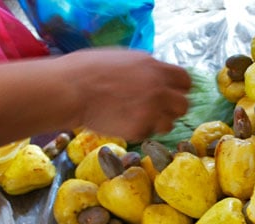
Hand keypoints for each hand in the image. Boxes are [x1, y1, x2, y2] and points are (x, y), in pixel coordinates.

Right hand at [58, 48, 191, 141]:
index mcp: (156, 68)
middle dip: (172, 109)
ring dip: (157, 123)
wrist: (70, 88)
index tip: (171, 93)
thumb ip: (145, 68)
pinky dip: (137, 131)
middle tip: (156, 110)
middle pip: (183, 105)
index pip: (185, 81)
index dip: (178, 88)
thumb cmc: (88, 69)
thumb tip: (156, 75)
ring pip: (169, 124)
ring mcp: (151, 110)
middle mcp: (159, 89)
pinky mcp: (139, 129)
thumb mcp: (124, 58)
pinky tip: (121, 122)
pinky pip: (147, 133)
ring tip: (136, 117)